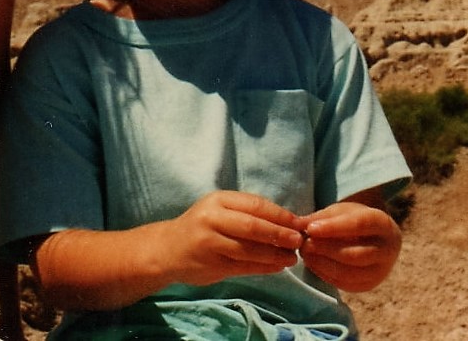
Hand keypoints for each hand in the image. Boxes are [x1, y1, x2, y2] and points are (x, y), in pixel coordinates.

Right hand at [164, 190, 306, 285]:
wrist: (168, 249)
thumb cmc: (202, 227)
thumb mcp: (220, 211)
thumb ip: (248, 214)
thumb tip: (289, 223)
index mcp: (218, 200)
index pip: (255, 205)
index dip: (280, 215)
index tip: (300, 223)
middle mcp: (211, 219)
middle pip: (253, 226)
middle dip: (280, 234)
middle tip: (299, 241)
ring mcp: (210, 243)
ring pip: (249, 249)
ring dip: (275, 254)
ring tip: (292, 257)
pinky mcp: (211, 264)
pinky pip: (244, 267)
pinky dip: (264, 267)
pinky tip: (277, 267)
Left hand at [299, 199, 400, 292]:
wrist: (374, 237)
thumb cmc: (353, 219)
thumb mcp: (339, 212)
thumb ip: (320, 217)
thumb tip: (297, 224)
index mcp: (382, 223)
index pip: (359, 225)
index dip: (333, 228)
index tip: (310, 229)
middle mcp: (387, 249)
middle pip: (355, 254)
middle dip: (326, 250)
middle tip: (303, 244)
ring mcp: (381, 271)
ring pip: (350, 273)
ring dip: (323, 264)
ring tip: (304, 253)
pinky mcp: (369, 285)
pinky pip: (346, 283)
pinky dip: (326, 274)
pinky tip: (312, 263)